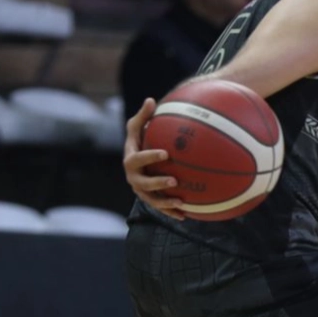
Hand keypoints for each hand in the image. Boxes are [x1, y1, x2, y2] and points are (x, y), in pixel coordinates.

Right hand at [123, 98, 186, 219]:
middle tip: (173, 181)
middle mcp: (133, 177)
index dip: (150, 157)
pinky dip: (172, 212)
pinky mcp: (150, 199)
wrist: (137, 162)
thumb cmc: (139, 140)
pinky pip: (161, 208)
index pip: (137, 159)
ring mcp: (140, 191)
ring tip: (182, 203)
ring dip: (166, 203)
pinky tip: (187, 216)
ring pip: (151, 200)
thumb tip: (151, 100)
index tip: (166, 153)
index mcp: (130, 160)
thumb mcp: (137, 127)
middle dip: (157, 183)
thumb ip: (144, 116)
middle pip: (142, 183)